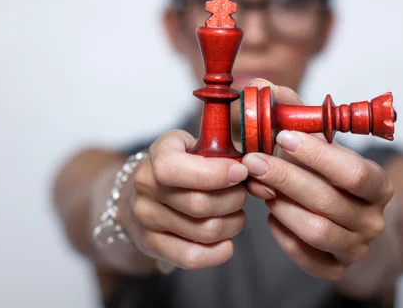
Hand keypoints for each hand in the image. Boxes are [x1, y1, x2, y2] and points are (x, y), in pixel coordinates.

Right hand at [123, 130, 248, 269]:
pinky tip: (226, 241)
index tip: (241, 172)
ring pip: (203, 231)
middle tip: (242, 193)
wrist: (150, 188)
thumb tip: (256, 168)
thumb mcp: (199, 145)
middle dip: (234, 200)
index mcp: (158, 154)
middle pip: (200, 204)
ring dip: (232, 223)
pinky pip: (191, 257)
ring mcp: (146, 217)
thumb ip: (225, 152)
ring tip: (234, 213)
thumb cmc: (186, 163)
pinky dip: (217, 252)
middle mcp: (146, 186)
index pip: (175, 168)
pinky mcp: (152, 244)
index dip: (214, 173)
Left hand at [243, 80, 393, 279]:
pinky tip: (271, 217)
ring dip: (282, 205)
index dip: (317, 155)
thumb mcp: (319, 142)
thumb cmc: (331, 174)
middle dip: (286, 178)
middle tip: (252, 161)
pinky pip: (310, 258)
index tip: (282, 136)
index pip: (353, 171)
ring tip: (259, 186)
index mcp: (378, 184)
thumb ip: (292, 112)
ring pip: (316, 231)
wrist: (353, 221)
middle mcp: (374, 219)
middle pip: (329, 201)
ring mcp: (357, 247)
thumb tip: (259, 86)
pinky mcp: (338, 268)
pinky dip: (286, 238)